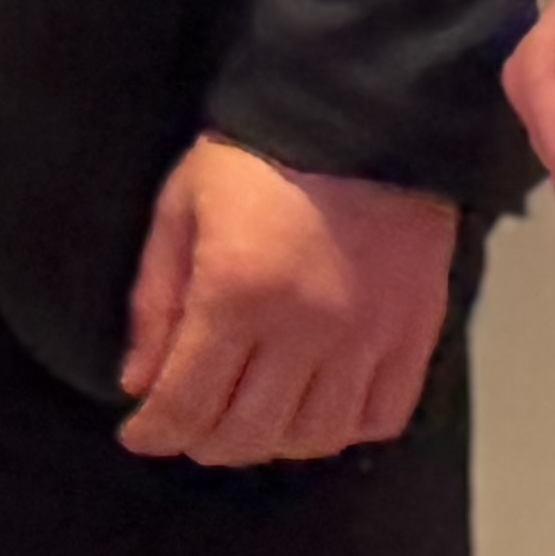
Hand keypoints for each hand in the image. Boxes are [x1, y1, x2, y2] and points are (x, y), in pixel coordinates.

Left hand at [115, 134, 459, 465]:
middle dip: (204, 441)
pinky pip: (380, 417)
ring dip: (270, 442)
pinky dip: (341, 429)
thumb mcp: (182, 208)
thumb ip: (156, 300)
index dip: (155, 432)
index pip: (187, 401)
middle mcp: (306, 326)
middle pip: (248, 433)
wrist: (361, 114)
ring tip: (246, 418)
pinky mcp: (416, 334)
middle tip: (188, 426)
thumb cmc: (258, 156)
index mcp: (237, 290)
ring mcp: (368, 336)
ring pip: (314, 437)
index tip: (138, 435)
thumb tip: (139, 382)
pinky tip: (313, 408)